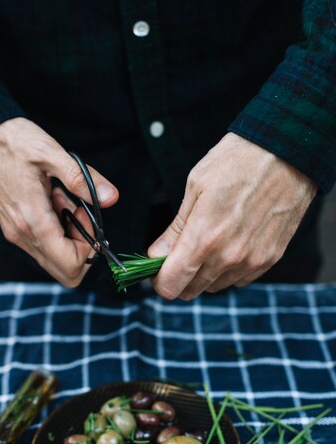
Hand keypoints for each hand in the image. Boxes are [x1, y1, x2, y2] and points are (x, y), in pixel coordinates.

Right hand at [0, 117, 117, 286]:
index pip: (71, 264)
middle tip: (81, 212)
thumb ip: (83, 180)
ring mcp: (16, 233)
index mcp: (33, 221)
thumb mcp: (52, 154)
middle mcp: (22, 234)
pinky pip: (42, 245)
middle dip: (82, 248)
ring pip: (54, 259)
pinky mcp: (13, 227)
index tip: (87, 215)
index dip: (90, 248)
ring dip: (69, 236)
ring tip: (64, 199)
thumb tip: (110, 198)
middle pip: (64, 271)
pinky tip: (53, 200)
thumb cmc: (12, 142)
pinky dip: (56, 230)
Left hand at [147, 133, 316, 299]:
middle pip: (190, 291)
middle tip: (179, 254)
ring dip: (204, 274)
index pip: (171, 285)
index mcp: (204, 239)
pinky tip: (230, 243)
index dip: (159, 280)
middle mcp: (228, 257)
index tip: (158, 267)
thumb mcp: (195, 187)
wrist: (286, 152)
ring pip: (215, 286)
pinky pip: (239, 279)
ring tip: (209, 243)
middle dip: (179, 277)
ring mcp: (252, 261)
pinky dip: (229, 269)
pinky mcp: (270, 259)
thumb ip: (175, 229)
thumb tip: (156, 254)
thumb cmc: (237, 162)